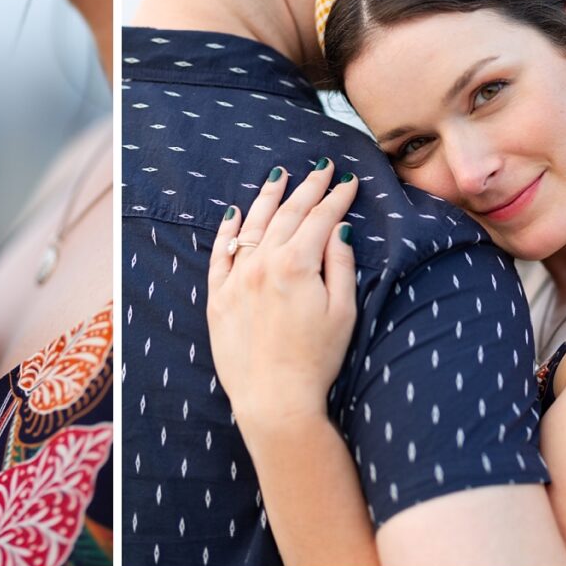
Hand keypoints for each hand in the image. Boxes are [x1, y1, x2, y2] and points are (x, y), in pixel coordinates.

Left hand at [207, 160, 359, 427]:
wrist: (274, 397)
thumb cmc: (316, 359)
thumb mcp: (343, 312)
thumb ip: (340, 265)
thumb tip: (338, 229)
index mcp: (296, 265)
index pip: (320, 219)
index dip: (336, 198)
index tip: (347, 182)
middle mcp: (262, 264)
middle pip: (287, 215)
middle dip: (307, 188)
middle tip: (321, 168)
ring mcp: (236, 278)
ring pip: (251, 226)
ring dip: (268, 198)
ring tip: (279, 175)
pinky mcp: (217, 296)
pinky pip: (220, 253)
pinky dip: (227, 230)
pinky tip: (233, 212)